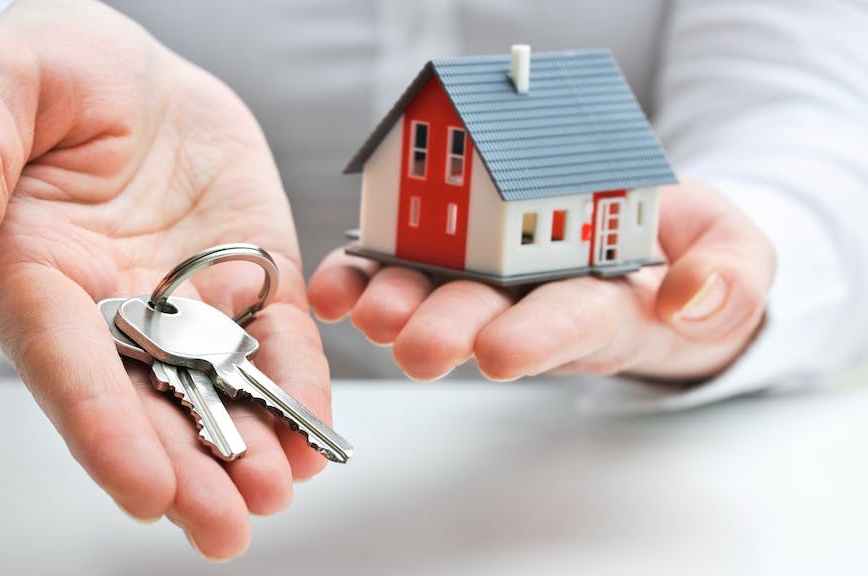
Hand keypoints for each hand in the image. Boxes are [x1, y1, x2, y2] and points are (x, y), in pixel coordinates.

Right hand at [0, 0, 329, 559]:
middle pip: (146, 402)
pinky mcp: (247, 279)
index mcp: (37, 274)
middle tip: (223, 525)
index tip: (141, 486)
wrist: (128, 70)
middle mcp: (112, 308)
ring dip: (247, 447)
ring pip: (214, 389)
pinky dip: (295, 387)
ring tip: (278, 493)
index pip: (68, 363)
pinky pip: (275, 342)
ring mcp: (186, 300)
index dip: (102, 425)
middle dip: (185, 467)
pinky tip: (314, 437)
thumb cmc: (50, 71)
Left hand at [309, 181, 774, 382]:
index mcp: (605, 305)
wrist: (646, 236)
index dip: (539, 337)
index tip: (504, 353)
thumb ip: (728, 276)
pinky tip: (338, 286)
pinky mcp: (454, 253)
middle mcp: (537, 302)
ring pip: (438, 297)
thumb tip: (692, 296)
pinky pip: (402, 265)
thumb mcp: (735, 257)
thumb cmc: (687, 252)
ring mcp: (492, 279)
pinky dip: (365, 275)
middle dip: (452, 333)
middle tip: (418, 347)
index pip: (574, 324)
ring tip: (367, 311)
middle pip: (491, 320)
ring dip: (399, 307)